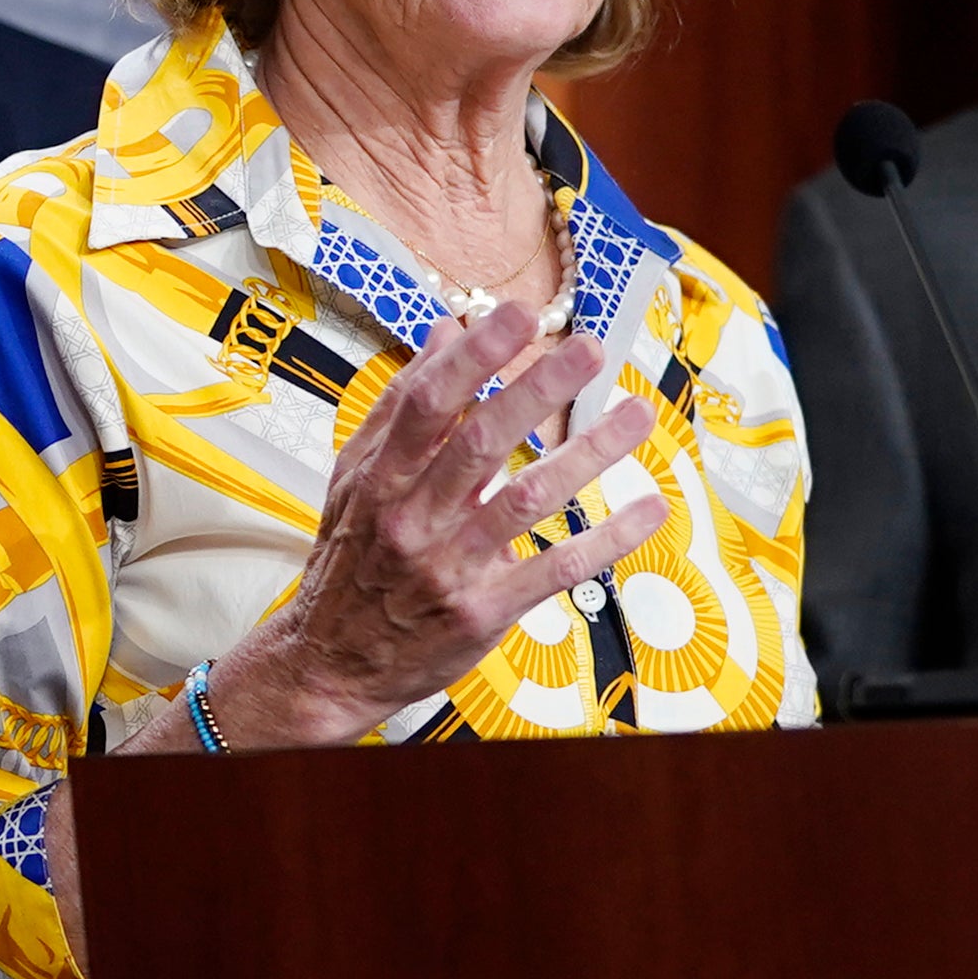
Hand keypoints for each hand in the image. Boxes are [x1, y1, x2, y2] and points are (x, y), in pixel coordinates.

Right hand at [211, 298, 663, 746]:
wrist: (329, 663)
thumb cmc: (350, 564)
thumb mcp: (356, 479)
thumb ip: (400, 406)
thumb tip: (444, 333)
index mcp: (380, 478)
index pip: (428, 404)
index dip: (474, 356)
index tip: (519, 315)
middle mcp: (413, 517)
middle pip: (481, 442)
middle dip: (538, 390)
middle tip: (588, 350)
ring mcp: (449, 566)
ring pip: (527, 499)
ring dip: (587, 454)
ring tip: (634, 414)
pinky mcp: (482, 611)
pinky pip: (554, 568)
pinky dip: (606, 540)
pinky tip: (648, 509)